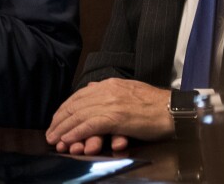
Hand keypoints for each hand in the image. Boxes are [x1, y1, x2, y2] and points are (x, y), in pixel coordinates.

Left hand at [45, 79, 173, 154]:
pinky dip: (76, 133)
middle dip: (59, 120)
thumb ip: (109, 91)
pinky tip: (68, 140)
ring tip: (55, 139)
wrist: (174, 109)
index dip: (65, 110)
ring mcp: (110, 103)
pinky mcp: (116, 117)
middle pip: (74, 106)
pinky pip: (89, 125)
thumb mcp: (127, 90)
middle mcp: (105, 91)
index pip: (78, 96)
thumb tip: (92, 90)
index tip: (56, 120)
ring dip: (64, 129)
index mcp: (107, 85)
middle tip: (50, 133)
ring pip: (78, 116)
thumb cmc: (155, 104)